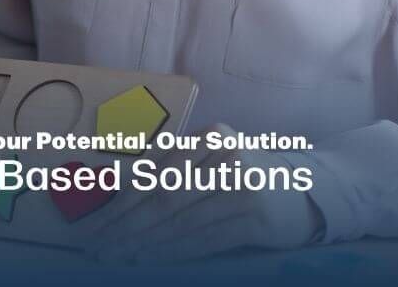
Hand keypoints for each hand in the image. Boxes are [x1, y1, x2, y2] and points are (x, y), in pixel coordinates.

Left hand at [83, 123, 322, 264]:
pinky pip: (205, 239)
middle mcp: (225, 156)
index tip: (92, 225)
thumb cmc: (244, 176)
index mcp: (209, 137)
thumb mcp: (211, 162)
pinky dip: (174, 252)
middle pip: (161, 196)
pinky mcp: (256, 218)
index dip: (117, 201)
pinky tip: (151, 261)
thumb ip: (172, 172)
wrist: (306, 190)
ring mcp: (242, 186)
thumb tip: (114, 196)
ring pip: (180, 219)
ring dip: (143, 243)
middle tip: (96, 248)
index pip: (152, 172)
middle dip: (123, 226)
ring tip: (117, 258)